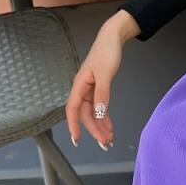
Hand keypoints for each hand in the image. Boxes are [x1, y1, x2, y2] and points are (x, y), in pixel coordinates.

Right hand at [65, 10, 139, 149]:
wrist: (113, 39)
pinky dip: (104, 118)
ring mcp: (90, 90)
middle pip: (85, 115)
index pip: (73, 109)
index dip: (74, 125)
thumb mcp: (105, 74)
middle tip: (105, 145)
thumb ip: (102, 94)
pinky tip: (110, 128)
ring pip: (93, 114)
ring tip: (109, 141)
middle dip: (94, 131)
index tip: (77, 139)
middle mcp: (83, 89)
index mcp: (80, 85)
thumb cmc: (106, 53)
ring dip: (100, 128)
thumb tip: (98, 113)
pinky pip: (99, 108)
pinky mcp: (98, 89)